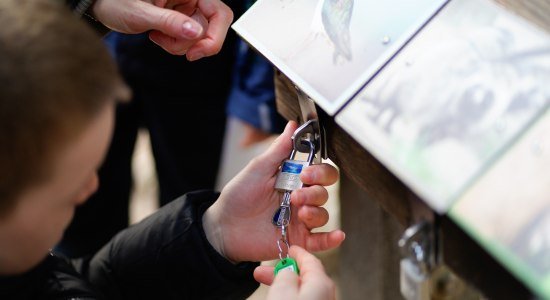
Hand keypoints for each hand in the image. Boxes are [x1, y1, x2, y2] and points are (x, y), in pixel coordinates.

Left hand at [91, 0, 232, 59]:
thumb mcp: (141, 13)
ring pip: (199, 37)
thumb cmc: (117, 2)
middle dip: (190, 43)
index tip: (195, 53)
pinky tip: (157, 35)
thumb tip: (196, 33)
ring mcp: (188, 9)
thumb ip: (170, 22)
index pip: (220, 13)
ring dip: (179, 45)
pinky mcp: (182, 20)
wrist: (104, 6)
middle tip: (166, 43)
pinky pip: (189, 39)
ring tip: (157, 36)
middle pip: (211, 28)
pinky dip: (175, 44)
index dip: (214, 37)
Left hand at [203, 121, 344, 262]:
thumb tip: (293, 125)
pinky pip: (320, 241)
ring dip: (316, 212)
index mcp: (293, 180)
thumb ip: (279, 149)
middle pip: (324, 192)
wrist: (224, 227)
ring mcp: (300, 220)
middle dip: (315, 192)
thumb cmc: (238, 196)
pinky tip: (337, 235)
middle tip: (296, 195)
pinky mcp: (297, 239)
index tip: (305, 173)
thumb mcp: (258, 169)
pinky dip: (331, 239)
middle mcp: (300, 199)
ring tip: (299, 212)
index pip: (320, 172)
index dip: (319, 172)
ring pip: (323, 214)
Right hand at [257, 246, 335, 299]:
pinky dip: (290, 293)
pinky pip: (303, 297)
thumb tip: (287, 271)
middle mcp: (326, 291)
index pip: (310, 258)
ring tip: (266, 283)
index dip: (296, 252)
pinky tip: (278, 295)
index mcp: (321, 281)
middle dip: (286, 269)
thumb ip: (285, 273)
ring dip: (285, 282)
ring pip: (303, 287)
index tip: (288, 249)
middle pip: (306, 274)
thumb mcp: (282, 289)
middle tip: (266, 271)